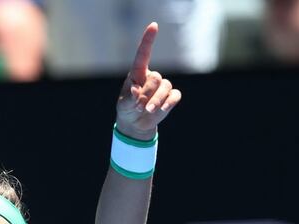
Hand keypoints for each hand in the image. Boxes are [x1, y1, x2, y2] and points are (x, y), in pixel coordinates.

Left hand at [116, 23, 180, 140]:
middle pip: (156, 77)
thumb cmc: (127, 109)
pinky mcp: (170, 97)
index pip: (143, 54)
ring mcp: (162, 87)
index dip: (148, 40)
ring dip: (157, 100)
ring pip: (166, 87)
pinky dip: (169, 103)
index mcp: (137, 73)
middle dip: (148, 93)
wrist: (136, 123)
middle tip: (139, 106)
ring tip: (148, 110)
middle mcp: (151, 77)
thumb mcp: (123, 105)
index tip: (153, 25)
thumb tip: (135, 90)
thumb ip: (129, 98)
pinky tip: (162, 109)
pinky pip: (175, 95)